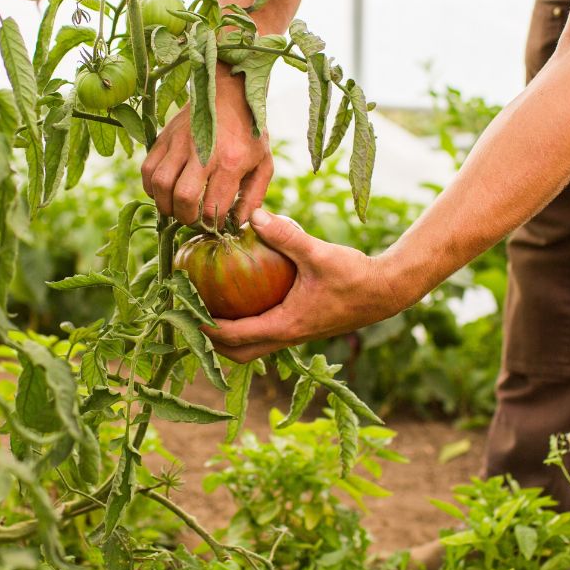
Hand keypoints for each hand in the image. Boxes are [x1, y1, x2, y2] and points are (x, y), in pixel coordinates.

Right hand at [141, 68, 272, 226]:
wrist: (229, 91)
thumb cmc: (249, 131)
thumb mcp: (264, 163)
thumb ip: (254, 196)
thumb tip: (239, 222)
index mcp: (230, 162)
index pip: (213, 206)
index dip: (212, 223)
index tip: (214, 223)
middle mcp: (202, 152)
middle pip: (182, 197)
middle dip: (185, 217)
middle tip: (192, 218)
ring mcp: (179, 143)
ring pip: (159, 184)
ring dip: (165, 204)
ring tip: (176, 207)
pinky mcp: (164, 137)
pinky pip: (147, 169)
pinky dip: (150, 187)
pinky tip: (163, 191)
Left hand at [203, 209, 410, 362]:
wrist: (387, 291)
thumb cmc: (355, 275)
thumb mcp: (319, 252)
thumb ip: (286, 235)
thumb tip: (252, 215)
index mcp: (285, 326)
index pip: (233, 337)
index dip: (204, 327)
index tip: (181, 312)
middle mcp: (286, 336)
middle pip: (238, 353)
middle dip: (210, 342)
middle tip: (189, 315)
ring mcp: (294, 334)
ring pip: (252, 347)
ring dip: (228, 337)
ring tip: (208, 309)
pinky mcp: (301, 326)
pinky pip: (265, 333)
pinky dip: (247, 324)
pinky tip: (241, 296)